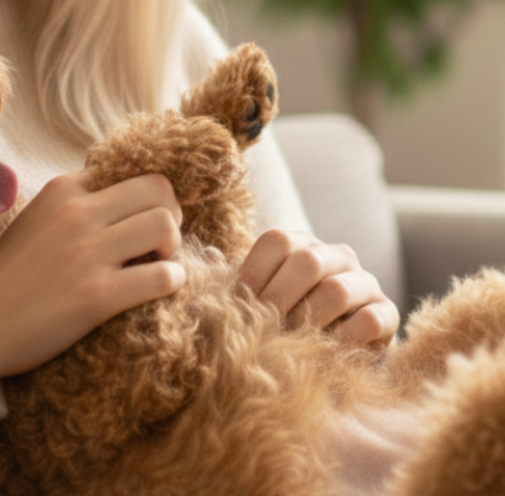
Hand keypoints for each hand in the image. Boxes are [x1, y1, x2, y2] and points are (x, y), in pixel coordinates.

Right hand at [0, 170, 185, 379]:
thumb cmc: (10, 272)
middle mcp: (77, 212)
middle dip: (172, 214)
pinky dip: (172, 281)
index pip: (134, 171)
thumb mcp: (39, 216)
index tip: (146, 220)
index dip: (151, 196)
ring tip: (159, 264)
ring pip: (164, 227)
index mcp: (64, 188)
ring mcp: (87, 253)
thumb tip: (124, 197)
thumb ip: (76, 201)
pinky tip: (163, 287)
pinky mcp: (97, 295)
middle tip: (161, 242)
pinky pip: (160, 277)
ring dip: (173, 248)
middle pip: (158, 191)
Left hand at [238, 229, 398, 346]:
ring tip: (289, 342)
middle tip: (262, 326)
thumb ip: (232, 278)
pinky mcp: (387, 313)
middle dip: (279, 297)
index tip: (239, 304)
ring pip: (337, 290)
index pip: (277, 241)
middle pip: (307, 261)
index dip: (254, 272)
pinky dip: (344, 338)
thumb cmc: (285, 320)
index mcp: (300, 244)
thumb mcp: (257, 298)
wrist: (333, 354)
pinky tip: (325, 351)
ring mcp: (364, 281)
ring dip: (308, 320)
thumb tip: (208, 256)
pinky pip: (370, 320)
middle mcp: (335, 254)